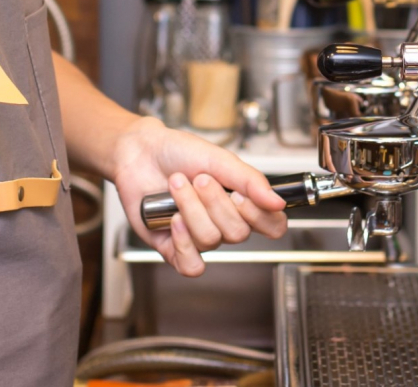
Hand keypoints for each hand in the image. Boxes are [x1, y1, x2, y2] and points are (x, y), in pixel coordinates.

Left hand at [111, 118, 287, 276]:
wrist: (141, 152)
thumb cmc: (179, 152)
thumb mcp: (220, 159)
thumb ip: (250, 181)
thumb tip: (277, 202)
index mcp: (241, 203)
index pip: (272, 226)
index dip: (260, 216)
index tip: (240, 195)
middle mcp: (223, 223)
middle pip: (238, 233)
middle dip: (215, 202)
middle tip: (199, 179)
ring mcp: (198, 237)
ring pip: (210, 240)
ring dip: (191, 209)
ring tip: (177, 185)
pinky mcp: (174, 249)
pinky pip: (191, 264)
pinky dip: (183, 242)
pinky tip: (173, 220)